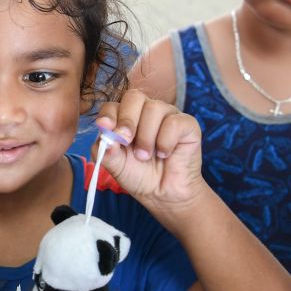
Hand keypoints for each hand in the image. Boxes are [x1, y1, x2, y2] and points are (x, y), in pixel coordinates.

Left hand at [95, 89, 205, 211]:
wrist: (163, 194)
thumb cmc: (138, 175)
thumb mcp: (115, 165)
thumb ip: (105, 148)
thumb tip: (104, 132)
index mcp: (125, 117)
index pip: (113, 105)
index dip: (108, 115)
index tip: (106, 128)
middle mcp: (146, 111)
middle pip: (134, 97)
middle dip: (127, 120)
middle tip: (126, 141)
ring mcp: (167, 115)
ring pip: (154, 108)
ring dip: (146, 136)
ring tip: (145, 156)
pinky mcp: (187, 124)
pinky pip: (174, 122)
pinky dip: (165, 141)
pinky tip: (165, 154)